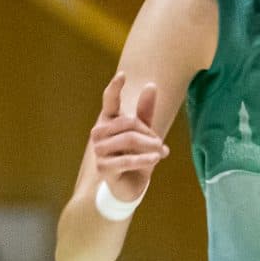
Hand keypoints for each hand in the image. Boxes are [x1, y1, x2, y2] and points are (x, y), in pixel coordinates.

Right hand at [89, 73, 166, 203]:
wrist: (130, 185)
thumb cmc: (136, 154)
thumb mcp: (144, 132)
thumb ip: (146, 111)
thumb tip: (151, 85)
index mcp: (108, 120)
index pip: (109, 100)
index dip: (115, 88)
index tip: (123, 75)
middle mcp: (99, 132)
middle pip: (129, 123)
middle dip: (149, 133)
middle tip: (160, 143)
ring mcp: (99, 150)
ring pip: (129, 140)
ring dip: (149, 147)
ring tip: (160, 153)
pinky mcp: (103, 167)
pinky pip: (126, 160)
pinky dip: (144, 159)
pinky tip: (156, 158)